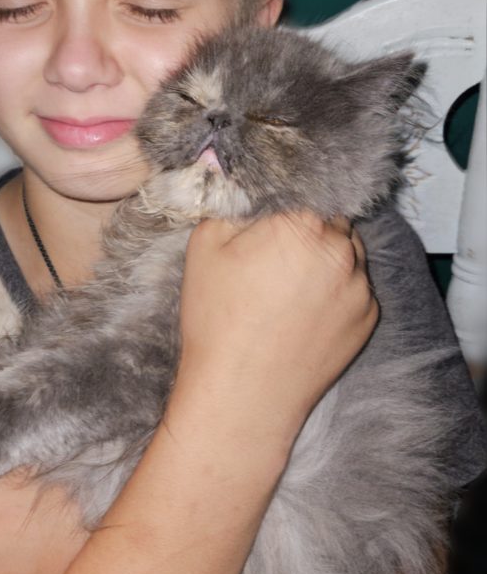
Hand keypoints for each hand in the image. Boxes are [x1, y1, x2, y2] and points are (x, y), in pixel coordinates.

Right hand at [178, 211, 378, 449]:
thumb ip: (228, 202)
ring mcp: (359, 286)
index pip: (304, 188)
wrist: (242, 394)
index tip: (268, 216)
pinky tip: (303, 311)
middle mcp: (340, 249)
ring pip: (347, 253)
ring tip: (289, 286)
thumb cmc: (219, 319)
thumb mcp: (205, 246)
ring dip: (326, 258)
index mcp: (303, 223)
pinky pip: (355, 289)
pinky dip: (336, 292)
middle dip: (308, 230)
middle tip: (276, 254)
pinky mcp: (367, 319)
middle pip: (330, 220)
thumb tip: (237, 180)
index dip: (284, 202)